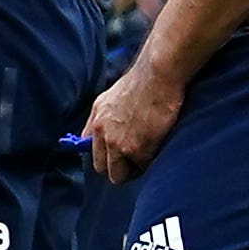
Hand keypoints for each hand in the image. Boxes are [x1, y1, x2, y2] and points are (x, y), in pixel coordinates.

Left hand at [82, 56, 184, 184]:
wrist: (158, 74)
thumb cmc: (143, 82)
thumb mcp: (111, 98)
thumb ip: (105, 118)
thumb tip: (104, 134)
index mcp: (97, 120)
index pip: (91, 151)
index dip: (105, 157)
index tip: (115, 159)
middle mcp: (103, 133)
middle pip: (101, 168)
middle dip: (117, 169)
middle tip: (133, 165)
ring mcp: (119, 143)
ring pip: (118, 174)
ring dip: (131, 172)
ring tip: (145, 163)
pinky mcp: (138, 150)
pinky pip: (140, 168)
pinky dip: (149, 165)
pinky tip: (157, 155)